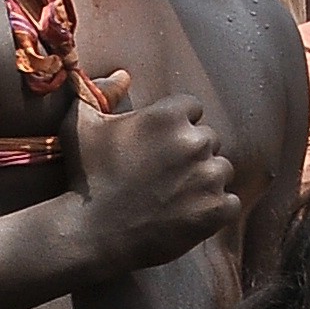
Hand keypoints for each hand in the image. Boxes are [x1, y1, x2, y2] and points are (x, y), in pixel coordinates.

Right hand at [72, 72, 238, 271]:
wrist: (93, 233)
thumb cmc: (86, 177)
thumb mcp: (79, 125)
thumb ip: (96, 91)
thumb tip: (122, 75)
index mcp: (167, 116)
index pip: (192, 108)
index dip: (176, 125)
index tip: (158, 145)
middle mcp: (194, 142)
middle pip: (208, 139)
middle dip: (190, 153)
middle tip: (163, 174)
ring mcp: (209, 177)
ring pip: (221, 170)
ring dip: (204, 180)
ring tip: (174, 196)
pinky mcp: (217, 209)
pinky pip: (231, 202)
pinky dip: (215, 209)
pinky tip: (188, 214)